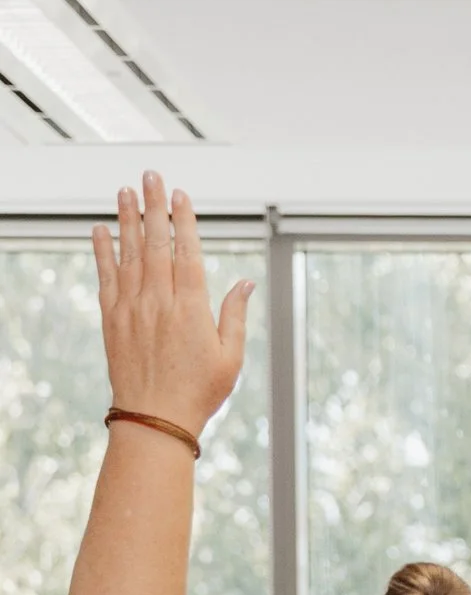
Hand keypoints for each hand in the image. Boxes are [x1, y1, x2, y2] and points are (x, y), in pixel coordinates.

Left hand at [90, 173, 250, 441]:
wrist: (154, 419)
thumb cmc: (199, 393)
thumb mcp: (230, 358)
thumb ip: (235, 315)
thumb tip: (246, 283)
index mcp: (191, 308)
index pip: (186, 252)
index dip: (182, 220)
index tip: (179, 194)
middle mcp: (159, 301)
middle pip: (156, 242)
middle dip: (153, 206)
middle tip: (150, 175)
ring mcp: (132, 307)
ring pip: (129, 252)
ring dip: (126, 219)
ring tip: (125, 191)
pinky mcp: (112, 318)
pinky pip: (106, 276)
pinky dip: (102, 251)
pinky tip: (100, 230)